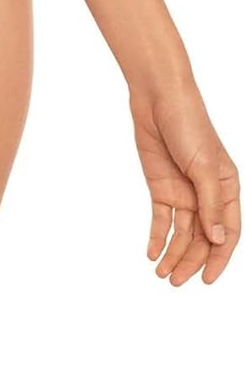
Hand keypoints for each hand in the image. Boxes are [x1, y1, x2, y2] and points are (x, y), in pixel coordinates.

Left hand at [129, 76, 239, 283]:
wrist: (158, 98)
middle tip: (175, 281)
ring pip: (182, 233)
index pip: (227, 233)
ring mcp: (184, 191)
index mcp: (226, 189)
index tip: (207, 280)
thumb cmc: (189, 124)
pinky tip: (151, 252)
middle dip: (190, 261)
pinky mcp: (162, 186)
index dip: (219, 259)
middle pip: (202, 238)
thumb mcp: (203, 166)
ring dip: (173, 253)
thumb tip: (218, 241)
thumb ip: (210, 205)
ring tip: (162, 274)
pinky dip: (157, 236)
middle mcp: (206, 194)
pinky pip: (162, 219)